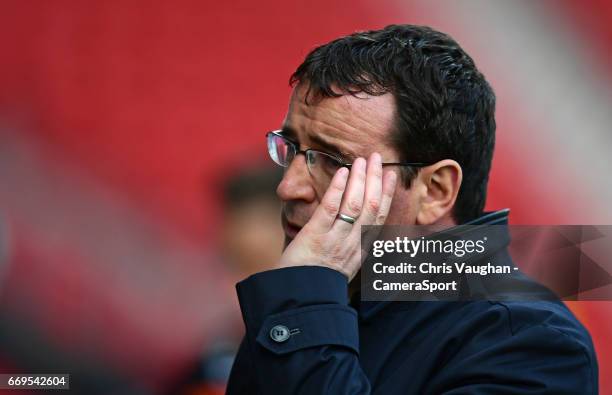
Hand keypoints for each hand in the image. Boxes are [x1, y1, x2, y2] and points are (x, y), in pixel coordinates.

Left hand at [279, 152, 397, 280]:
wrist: (299, 302)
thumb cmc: (316, 282)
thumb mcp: (341, 266)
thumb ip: (348, 246)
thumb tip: (351, 226)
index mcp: (359, 251)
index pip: (378, 218)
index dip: (386, 195)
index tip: (391, 176)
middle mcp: (352, 245)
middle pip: (371, 207)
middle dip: (377, 180)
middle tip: (379, 157)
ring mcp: (335, 241)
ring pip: (355, 206)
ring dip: (361, 180)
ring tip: (363, 160)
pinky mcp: (315, 237)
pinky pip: (330, 210)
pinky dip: (338, 190)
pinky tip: (342, 173)